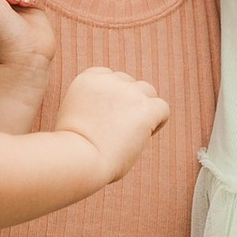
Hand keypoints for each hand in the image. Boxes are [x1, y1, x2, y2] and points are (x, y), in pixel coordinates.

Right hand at [54, 65, 168, 182]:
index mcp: (87, 79)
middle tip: (119, 130)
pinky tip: (145, 136)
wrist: (78, 159)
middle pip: (130, 84)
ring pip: (148, 92)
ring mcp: (128, 92)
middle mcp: (108, 80)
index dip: (113, 98)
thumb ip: (91, 106)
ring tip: (133, 134)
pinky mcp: (145, 108)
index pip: (109, 77)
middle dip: (128, 104)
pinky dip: (158, 122)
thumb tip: (112, 114)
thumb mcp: (73, 117)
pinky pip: (162, 108)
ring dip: (144, 110)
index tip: (107, 118)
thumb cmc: (73, 150)